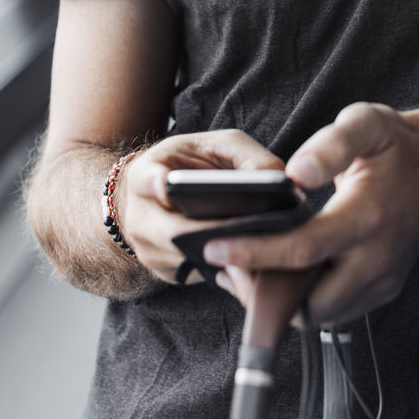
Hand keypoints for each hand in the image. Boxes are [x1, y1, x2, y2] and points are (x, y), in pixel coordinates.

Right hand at [116, 130, 283, 290]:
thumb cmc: (198, 163)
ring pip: (188, 256)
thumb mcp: (221, 145)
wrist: (170, 192)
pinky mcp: (169, 272)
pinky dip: (225, 265)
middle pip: (172, 231)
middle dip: (215, 229)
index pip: (145, 178)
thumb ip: (246, 156)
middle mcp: (140, 215)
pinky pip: (199, 272)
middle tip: (253, 224)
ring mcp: (150, 249)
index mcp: (146, 173)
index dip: (155, 182)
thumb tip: (278, 180)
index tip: (167, 186)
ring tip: (259, 239)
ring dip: (223, 251)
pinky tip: (251, 254)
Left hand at [202, 103, 418, 324]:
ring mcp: (384, 279)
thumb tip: (296, 172)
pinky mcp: (385, 288)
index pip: (304, 249)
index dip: (256, 254)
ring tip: (246, 270)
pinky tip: (280, 275)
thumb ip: (331, 144)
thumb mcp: (364, 123)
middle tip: (228, 264)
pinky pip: (337, 312)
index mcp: (369, 216)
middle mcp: (378, 257)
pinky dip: (305, 302)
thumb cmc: (396, 144)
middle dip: (264, 291)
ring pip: (322, 315)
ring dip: (283, 301)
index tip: (217, 248)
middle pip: (311, 301)